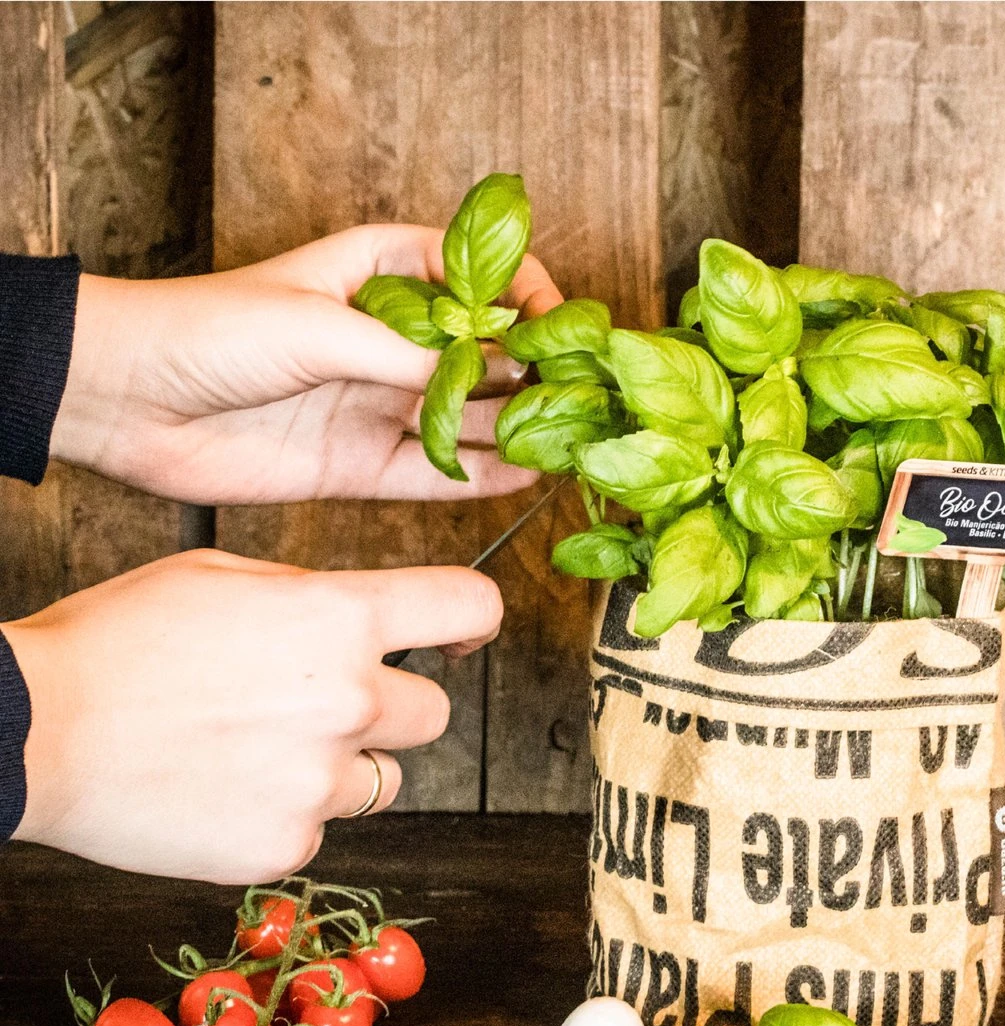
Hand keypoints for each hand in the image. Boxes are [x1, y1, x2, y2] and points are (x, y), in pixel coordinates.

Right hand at [2, 550, 501, 882]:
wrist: (34, 733)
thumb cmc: (118, 642)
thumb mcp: (221, 577)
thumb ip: (312, 597)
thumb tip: (360, 620)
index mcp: (340, 618)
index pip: (468, 606)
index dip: (474, 619)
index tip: (461, 636)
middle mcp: (350, 700)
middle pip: (434, 713)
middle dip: (389, 708)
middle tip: (319, 704)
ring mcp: (322, 781)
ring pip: (385, 779)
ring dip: (344, 766)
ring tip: (262, 750)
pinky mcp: (287, 845)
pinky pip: (324, 827)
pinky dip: (290, 813)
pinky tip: (229, 790)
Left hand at [50, 226, 563, 503]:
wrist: (129, 400)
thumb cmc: (209, 330)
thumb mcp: (317, 325)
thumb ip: (406, 354)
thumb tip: (486, 375)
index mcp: (377, 274)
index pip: (472, 274)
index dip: (523, 293)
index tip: (559, 323)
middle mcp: (388, 341)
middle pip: (481, 353)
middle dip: (533, 370)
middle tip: (581, 394)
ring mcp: (377, 404)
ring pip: (467, 417)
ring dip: (516, 428)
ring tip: (566, 441)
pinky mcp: (360, 464)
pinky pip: (435, 471)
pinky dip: (479, 476)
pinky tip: (524, 478)